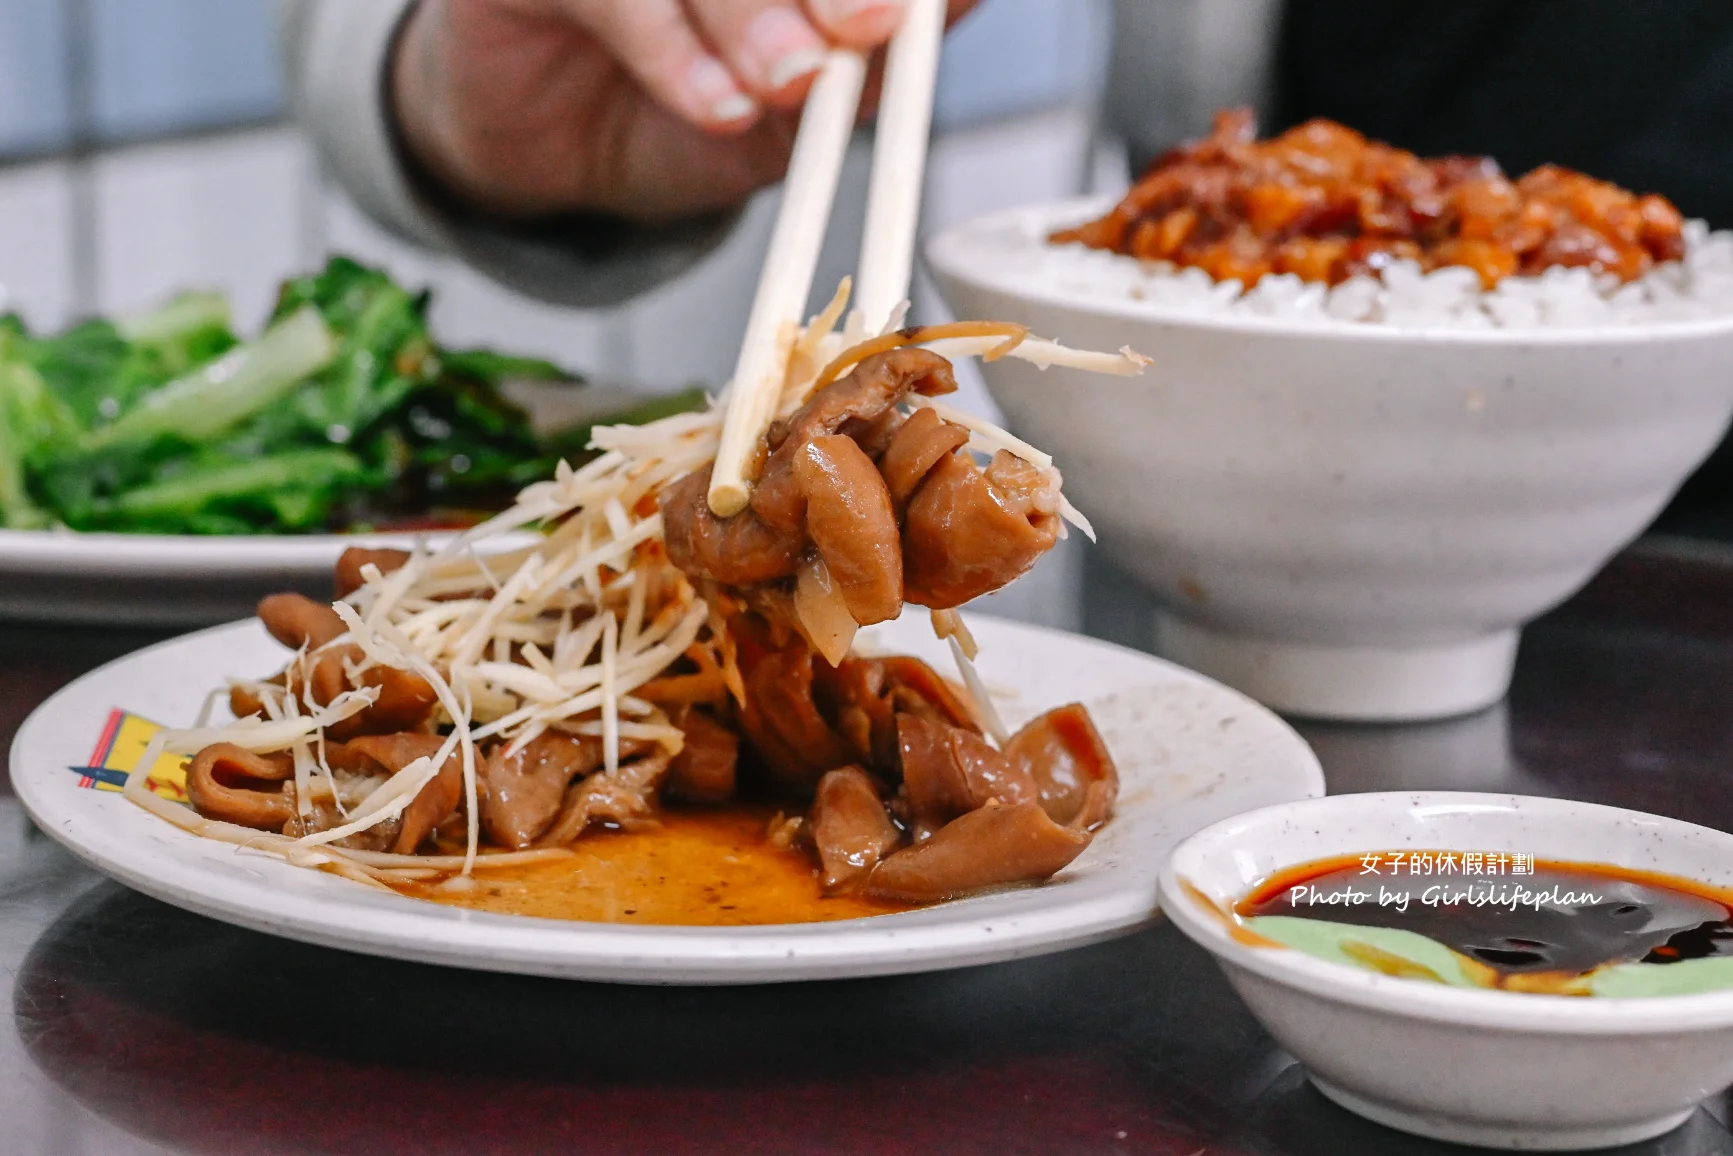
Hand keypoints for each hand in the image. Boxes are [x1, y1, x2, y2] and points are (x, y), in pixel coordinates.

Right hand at [391, 0, 976, 223]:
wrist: (553, 150)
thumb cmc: (686, 104)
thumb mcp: (807, 98)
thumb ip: (876, 50)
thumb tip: (958, 3)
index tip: (921, 7)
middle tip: (867, 26)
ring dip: (751, 13)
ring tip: (792, 82)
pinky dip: (672, 50)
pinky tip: (718, 104)